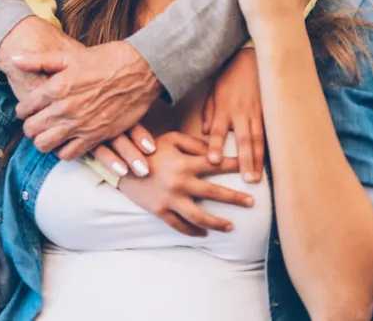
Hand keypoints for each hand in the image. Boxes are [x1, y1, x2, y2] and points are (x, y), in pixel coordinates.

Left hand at [0, 20, 156, 176]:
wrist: (141, 69)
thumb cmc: (106, 59)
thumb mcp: (69, 56)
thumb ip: (39, 60)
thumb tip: (14, 59)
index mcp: (56, 87)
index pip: (25, 108)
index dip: (22, 110)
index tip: (27, 109)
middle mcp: (65, 109)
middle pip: (32, 130)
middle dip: (30, 127)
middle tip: (35, 122)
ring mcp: (80, 125)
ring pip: (46, 145)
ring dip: (43, 141)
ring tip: (48, 133)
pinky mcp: (96, 136)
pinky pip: (69, 154)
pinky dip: (63, 151)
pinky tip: (66, 141)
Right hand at [119, 131, 253, 235]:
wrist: (121, 166)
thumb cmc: (147, 149)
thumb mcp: (169, 138)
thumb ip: (192, 143)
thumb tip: (212, 150)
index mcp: (184, 163)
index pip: (215, 164)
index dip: (234, 165)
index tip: (249, 168)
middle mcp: (180, 182)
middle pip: (214, 193)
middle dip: (235, 198)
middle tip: (252, 202)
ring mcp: (171, 200)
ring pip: (200, 217)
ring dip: (218, 223)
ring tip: (231, 226)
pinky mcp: (160, 212)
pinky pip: (180, 226)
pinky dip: (193, 232)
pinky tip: (204, 234)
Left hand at [202, 49, 263, 182]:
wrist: (250, 62)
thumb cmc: (229, 78)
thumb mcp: (213, 92)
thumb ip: (209, 112)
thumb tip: (205, 131)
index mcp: (224, 108)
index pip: (219, 130)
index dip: (216, 146)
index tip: (213, 161)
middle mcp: (241, 113)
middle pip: (243, 140)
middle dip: (245, 160)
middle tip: (247, 180)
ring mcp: (256, 113)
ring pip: (258, 140)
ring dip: (258, 160)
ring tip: (257, 178)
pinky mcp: (267, 112)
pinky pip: (268, 133)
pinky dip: (269, 149)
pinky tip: (269, 163)